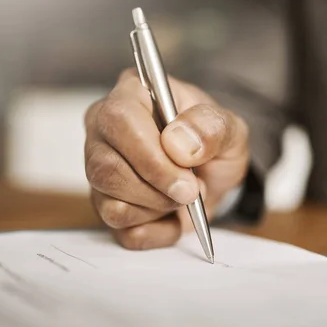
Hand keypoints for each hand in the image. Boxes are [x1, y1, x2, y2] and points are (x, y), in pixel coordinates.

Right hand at [84, 69, 248, 248]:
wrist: (213, 177)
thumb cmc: (212, 143)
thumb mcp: (229, 128)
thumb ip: (211, 128)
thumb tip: (179, 144)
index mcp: (131, 95)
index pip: (119, 120)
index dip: (151, 157)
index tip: (186, 180)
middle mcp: (103, 130)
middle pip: (106, 169)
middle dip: (157, 191)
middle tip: (191, 193)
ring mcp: (98, 169)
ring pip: (112, 205)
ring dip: (158, 209)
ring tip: (182, 197)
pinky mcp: (104, 206)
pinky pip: (122, 231)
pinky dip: (157, 231)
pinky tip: (171, 215)